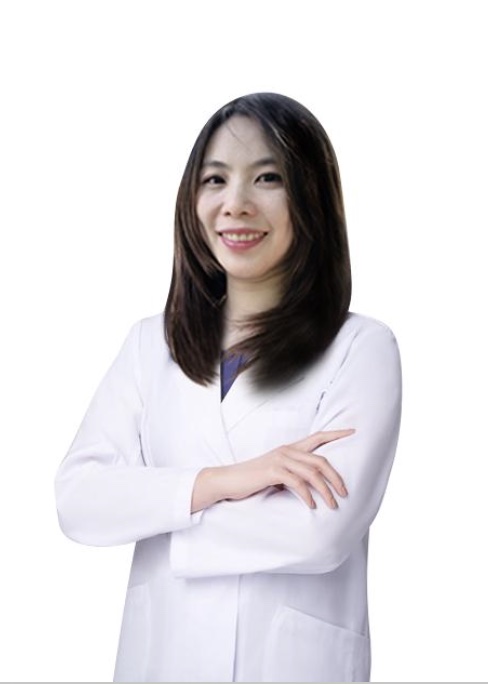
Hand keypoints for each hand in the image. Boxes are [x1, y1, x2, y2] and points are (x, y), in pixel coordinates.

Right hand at [192, 429, 353, 511]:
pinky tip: (311, 506)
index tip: (353, 432)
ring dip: (326, 491)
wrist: (228, 480)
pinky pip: (298, 483)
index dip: (336, 434)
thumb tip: (312, 485)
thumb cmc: (253, 479)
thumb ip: (293, 473)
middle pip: (321, 460)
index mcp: (289, 448)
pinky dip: (308, 496)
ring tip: (333, 505)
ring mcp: (280, 459)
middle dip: (336, 478)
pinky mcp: (273, 471)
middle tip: (345, 493)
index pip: (317, 437)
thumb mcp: (276, 473)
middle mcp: (287, 450)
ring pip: (313, 473)